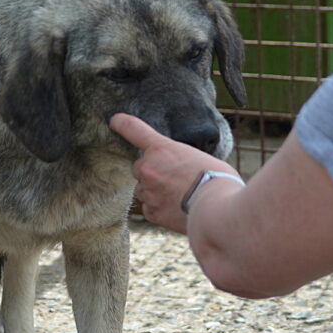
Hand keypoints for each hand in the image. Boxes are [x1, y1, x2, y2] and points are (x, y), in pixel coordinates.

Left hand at [109, 113, 240, 232]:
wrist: (217, 210)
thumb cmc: (218, 181)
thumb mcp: (200, 157)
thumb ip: (180, 159)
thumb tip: (179, 170)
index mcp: (161, 149)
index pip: (134, 130)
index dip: (121, 123)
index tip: (114, 121)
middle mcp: (148, 168)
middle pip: (140, 168)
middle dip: (152, 172)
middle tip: (174, 179)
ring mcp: (148, 191)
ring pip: (143, 190)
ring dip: (154, 191)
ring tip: (178, 196)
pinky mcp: (151, 212)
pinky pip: (149, 208)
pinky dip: (159, 209)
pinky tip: (176, 209)